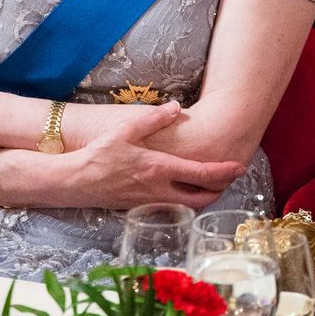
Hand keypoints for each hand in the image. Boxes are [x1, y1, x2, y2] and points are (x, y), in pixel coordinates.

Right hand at [66, 102, 245, 209]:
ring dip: (205, 197)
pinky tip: (185, 190)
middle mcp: (160, 190)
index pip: (202, 174)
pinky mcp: (143, 209)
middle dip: (221, 189)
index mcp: (159, 169)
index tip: (239, 166)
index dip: (225, 171)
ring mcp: (152, 203)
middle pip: (203, 198)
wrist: (76, 182)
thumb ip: (153, 118)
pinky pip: (174, 208)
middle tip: (230, 177)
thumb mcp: (125, 130)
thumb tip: (176, 107)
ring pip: (189, 206)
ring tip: (213, 184)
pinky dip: (186, 201)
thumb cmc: (99, 155)